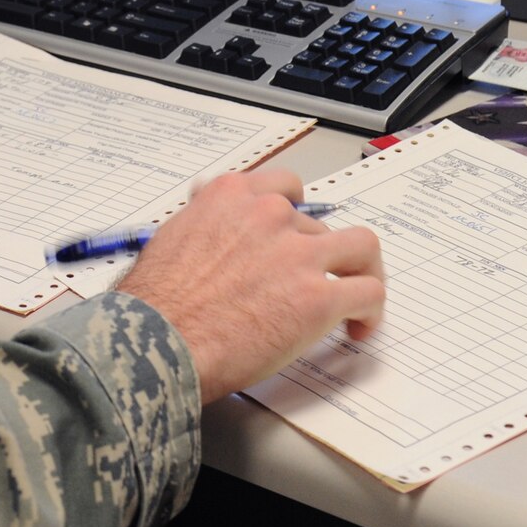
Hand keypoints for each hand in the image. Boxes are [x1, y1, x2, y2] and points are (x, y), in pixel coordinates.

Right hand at [114, 169, 383, 404]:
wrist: (159, 340)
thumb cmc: (155, 303)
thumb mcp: (169, 238)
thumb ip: (201, 224)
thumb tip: (205, 231)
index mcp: (232, 197)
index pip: (284, 186)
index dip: (296, 212)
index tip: (295, 232)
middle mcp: (270, 216)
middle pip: (319, 227)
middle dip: (317, 258)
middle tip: (311, 285)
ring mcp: (299, 254)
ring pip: (361, 248)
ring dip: (361, 271)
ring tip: (356, 297)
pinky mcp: (319, 298)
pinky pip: (369, 292)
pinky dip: (371, 310)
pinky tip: (359, 327)